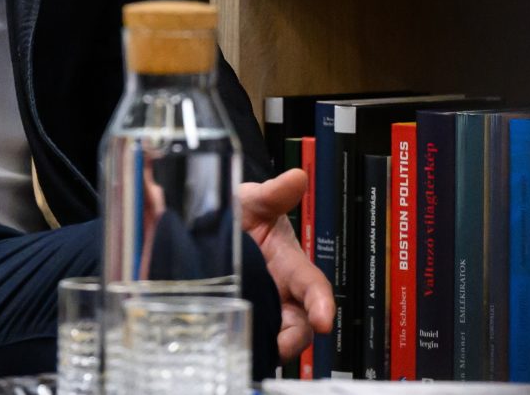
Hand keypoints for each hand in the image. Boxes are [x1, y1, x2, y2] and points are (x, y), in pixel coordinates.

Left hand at [238, 168, 333, 361]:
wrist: (205, 226)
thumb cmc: (241, 213)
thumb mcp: (253, 201)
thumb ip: (273, 193)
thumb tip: (296, 177)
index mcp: (289, 265)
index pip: (313, 286)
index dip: (322, 304)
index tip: (324, 321)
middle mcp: (280, 294)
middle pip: (298, 326)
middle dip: (294, 339)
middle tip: (280, 348)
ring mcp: (260, 311)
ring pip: (273, 339)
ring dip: (266, 347)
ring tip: (249, 352)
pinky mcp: (239, 322)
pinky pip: (246, 341)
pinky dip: (242, 348)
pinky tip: (226, 349)